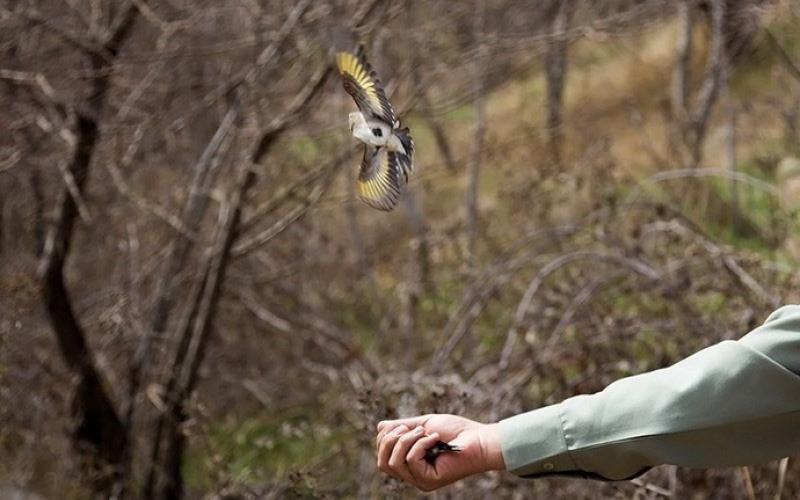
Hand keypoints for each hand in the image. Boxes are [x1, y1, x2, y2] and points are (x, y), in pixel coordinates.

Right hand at [376, 414, 504, 491]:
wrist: (479, 439)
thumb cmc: (456, 431)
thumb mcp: (422, 425)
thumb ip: (401, 427)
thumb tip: (379, 427)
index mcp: (410, 463)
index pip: (382, 455)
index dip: (386, 436)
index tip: (406, 424)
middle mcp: (413, 475)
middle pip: (382, 463)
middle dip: (391, 439)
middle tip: (413, 427)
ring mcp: (420, 480)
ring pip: (393, 462)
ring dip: (406, 440)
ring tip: (424, 432)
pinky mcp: (429, 481)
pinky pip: (411, 460)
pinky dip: (420, 444)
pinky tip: (436, 439)